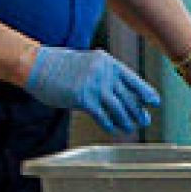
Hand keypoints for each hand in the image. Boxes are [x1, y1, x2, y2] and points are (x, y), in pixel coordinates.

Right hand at [25, 47, 161, 135]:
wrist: (36, 66)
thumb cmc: (58, 66)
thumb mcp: (86, 64)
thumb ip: (103, 76)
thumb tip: (119, 95)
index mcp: (106, 61)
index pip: (133, 78)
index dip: (145, 91)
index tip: (154, 102)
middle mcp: (103, 72)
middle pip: (127, 95)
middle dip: (137, 110)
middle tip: (143, 120)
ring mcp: (93, 85)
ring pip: (118, 108)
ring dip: (126, 120)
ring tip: (129, 127)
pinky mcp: (82, 98)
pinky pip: (102, 115)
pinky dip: (110, 124)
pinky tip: (113, 130)